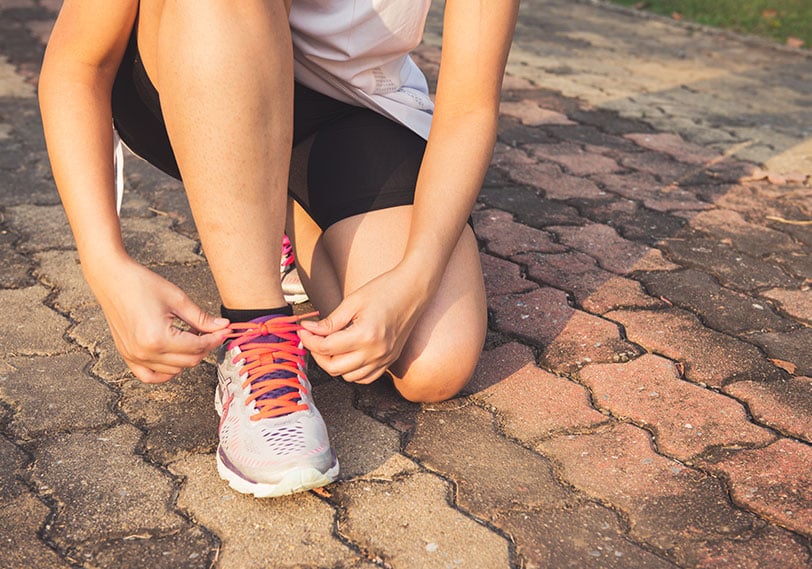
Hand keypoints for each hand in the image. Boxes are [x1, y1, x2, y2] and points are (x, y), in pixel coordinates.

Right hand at [86, 255, 230, 382]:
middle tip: (210, 330)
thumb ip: (202, 318)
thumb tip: (223, 327)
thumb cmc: (142, 284)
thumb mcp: (178, 299)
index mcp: (158, 338)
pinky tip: (174, 356)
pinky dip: (166, 371)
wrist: (112, 278)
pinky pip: (150, 376)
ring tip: (189, 335)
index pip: (198, 347)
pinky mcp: (127, 356)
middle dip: (205, 347)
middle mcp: (145, 353)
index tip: (225, 330)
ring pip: (174, 370)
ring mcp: (134, 357)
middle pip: (189, 361)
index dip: (215, 338)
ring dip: (187, 356)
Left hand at [299, 266, 428, 383]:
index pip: (326, 348)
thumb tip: (309, 330)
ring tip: (330, 345)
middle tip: (313, 338)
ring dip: (334, 364)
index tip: (303, 330)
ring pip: (348, 377)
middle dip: (318, 354)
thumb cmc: (385, 290)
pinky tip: (347, 355)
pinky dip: (352, 371)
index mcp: (365, 335)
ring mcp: (385, 359)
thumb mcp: (353, 302)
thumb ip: (330, 321)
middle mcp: (376, 352)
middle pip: (334, 367)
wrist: (414, 290)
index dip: (309, 340)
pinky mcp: (390, 361)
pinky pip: (365, 378)